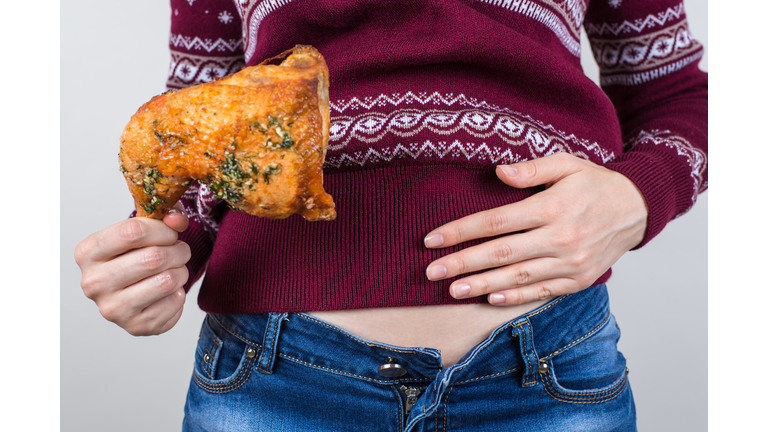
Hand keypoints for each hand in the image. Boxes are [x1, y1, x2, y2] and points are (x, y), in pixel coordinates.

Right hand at [74, 203, 190, 335]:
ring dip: (182, 271)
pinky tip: (168, 292)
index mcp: (88, 252)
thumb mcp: (146, 226)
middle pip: (153, 258)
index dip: (162, 229)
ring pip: (167, 280)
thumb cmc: (137, 253)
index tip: (170, 232)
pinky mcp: (135, 327)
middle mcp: (93, 283)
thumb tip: (176, 219)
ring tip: (175, 269)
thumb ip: (165, 214)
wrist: (135, 289)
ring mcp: (112, 309)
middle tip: (180, 250)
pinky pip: (174, 302)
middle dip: (178, 250)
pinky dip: (180, 293)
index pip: (133, 232)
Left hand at [424, 152, 647, 305]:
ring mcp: (570, 263)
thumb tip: (499, 172)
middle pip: (500, 253)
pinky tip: (489, 298)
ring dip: (481, 285)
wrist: (637, 209)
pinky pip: (541, 291)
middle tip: (431, 271)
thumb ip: (532, 169)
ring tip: (452, 290)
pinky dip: (515, 297)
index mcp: (552, 207)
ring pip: (517, 277)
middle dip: (462, 263)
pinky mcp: (578, 280)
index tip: (433, 239)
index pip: (496, 221)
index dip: (461, 231)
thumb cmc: (595, 184)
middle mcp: (560, 238)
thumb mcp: (568, 164)